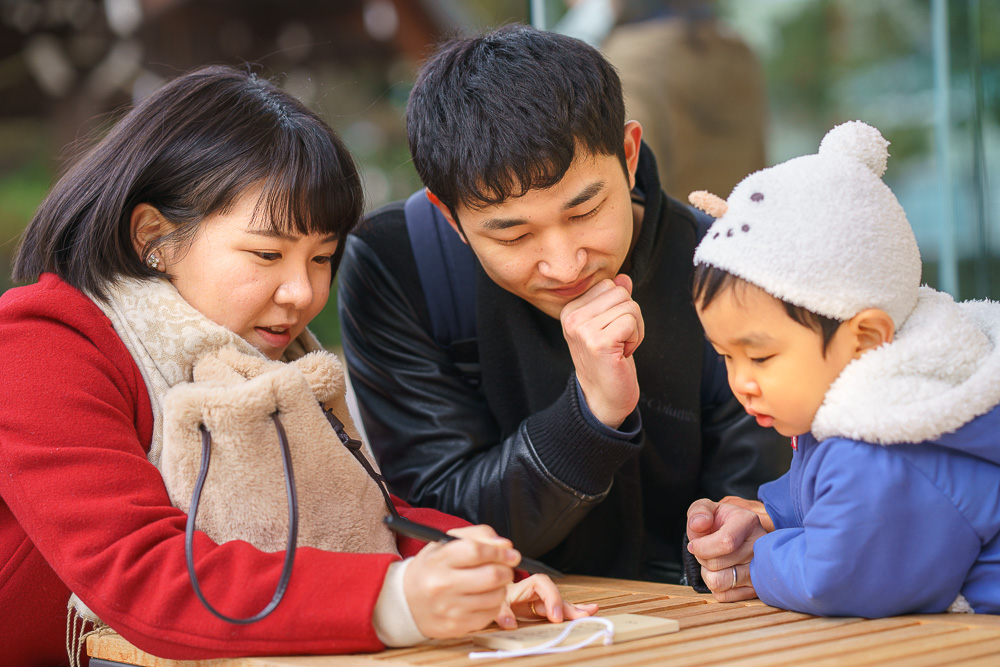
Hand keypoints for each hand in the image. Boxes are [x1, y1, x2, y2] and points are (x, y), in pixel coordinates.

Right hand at [404, 525, 518, 638]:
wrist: (406, 601)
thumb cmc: (431, 569)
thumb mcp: (445, 543)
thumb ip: (477, 536)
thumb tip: (505, 545)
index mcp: (438, 560)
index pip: (477, 551)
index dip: (500, 551)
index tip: (510, 553)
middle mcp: (442, 585)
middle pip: (492, 575)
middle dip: (506, 570)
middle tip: (506, 568)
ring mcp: (450, 608)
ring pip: (496, 596)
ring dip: (502, 588)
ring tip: (492, 583)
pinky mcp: (457, 626)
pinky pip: (491, 614)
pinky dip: (494, 604)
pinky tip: (483, 598)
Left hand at [493, 574, 599, 629]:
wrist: (489, 599)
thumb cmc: (493, 598)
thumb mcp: (494, 604)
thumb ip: (501, 612)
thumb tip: (510, 623)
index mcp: (523, 585)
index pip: (542, 584)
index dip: (551, 597)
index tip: (555, 615)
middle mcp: (535, 592)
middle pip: (555, 595)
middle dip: (568, 605)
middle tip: (581, 616)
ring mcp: (540, 601)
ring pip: (559, 604)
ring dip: (574, 609)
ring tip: (591, 612)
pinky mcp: (541, 611)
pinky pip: (557, 612)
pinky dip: (570, 614)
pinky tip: (583, 614)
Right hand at [561, 275, 643, 427]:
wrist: (604, 397)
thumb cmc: (608, 360)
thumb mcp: (609, 325)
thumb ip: (613, 300)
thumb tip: (623, 277)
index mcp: (570, 309)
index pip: (608, 285)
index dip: (619, 307)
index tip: (611, 330)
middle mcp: (572, 317)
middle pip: (620, 293)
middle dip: (630, 316)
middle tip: (619, 340)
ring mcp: (583, 330)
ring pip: (629, 306)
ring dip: (635, 329)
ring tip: (620, 347)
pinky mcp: (599, 342)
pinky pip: (632, 321)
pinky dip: (636, 338)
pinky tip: (623, 354)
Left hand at [686, 498, 768, 601]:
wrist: (736, 536)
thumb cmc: (720, 522)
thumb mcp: (707, 509)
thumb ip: (698, 511)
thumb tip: (698, 524)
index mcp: (748, 522)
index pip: (726, 542)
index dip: (702, 547)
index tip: (693, 545)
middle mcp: (759, 546)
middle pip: (717, 564)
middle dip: (701, 558)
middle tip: (706, 550)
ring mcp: (760, 570)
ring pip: (719, 582)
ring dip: (707, 573)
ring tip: (713, 561)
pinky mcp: (755, 589)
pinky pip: (724, 596)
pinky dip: (715, 587)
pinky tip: (721, 573)